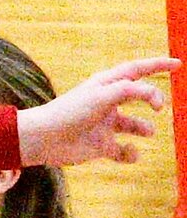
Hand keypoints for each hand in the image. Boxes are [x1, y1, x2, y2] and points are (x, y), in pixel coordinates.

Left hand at [17, 56, 175, 165]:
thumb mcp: (102, 96)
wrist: (44, 139)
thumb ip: (130, 91)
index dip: (157, 65)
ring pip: (136, 126)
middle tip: (160, 106)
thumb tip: (155, 95)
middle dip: (152, 99)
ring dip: (145, 129)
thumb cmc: (70, 112)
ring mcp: (105, 124)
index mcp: (105, 85)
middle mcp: (107, 102)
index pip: (135, 70)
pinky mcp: (102, 146)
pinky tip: (125, 151)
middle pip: (138, 96)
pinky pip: (126, 151)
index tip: (178, 63)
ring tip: (147, 131)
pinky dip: (131, 153)